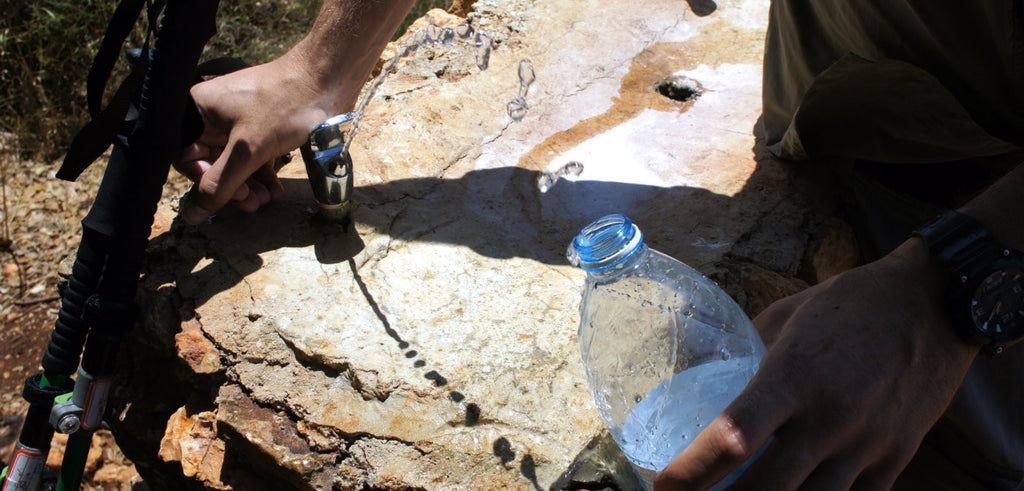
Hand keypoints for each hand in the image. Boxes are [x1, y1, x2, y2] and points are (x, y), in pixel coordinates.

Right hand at [176, 53, 342, 224]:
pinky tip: (275, 190)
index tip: (227, 195)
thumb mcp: (247, 149)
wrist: (327, 79)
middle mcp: (216, 114)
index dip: (204, 181)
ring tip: (264, 200)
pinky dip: (263, 175)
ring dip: (249, 186)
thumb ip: (220, 184)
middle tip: (250, 203)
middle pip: (212, 163)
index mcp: (199, 110)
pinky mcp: (264, 127)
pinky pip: (255, 157)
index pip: (186, 157)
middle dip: (232, 187)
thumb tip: (192, 214)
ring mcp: (241, 120)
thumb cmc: (285, 102)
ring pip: (236, 163)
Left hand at [654, 238, 979, 489]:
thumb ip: (750, 352)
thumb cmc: (853, 303)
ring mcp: (865, 445)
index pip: (734, 436)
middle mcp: (829, 418)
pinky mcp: (895, 460)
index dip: (693, 471)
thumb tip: (710, 376)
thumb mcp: (788, 316)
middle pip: (765, 489)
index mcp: (793, 376)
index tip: (663, 486)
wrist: (936, 304)